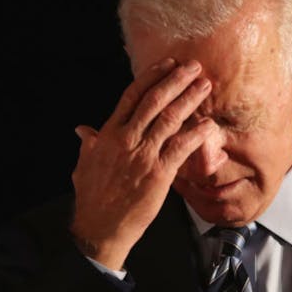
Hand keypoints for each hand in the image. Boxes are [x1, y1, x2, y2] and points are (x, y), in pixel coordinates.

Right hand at [69, 58, 214, 270]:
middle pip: (154, 101)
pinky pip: (181, 148)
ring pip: (170, 119)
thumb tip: (83, 129)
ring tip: (204, 86)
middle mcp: (126, 139)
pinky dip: (196, 134)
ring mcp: (143, 155)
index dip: (151, 77)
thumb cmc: (92, 197)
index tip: (167, 64)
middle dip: (176, 80)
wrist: (100, 227)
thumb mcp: (84, 164)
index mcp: (108, 134)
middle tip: (194, 67)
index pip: (131, 96)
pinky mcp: (159, 173)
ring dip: (190, 99)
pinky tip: (208, 124)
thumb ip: (89, 144)